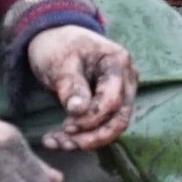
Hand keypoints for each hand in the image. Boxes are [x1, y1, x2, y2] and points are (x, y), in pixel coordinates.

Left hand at [27, 25, 136, 151]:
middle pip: (120, 118)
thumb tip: (79, 111)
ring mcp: (122, 91)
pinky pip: (103, 125)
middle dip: (93, 136)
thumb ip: (72, 86)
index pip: (113, 100)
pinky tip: (60, 140)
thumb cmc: (58, 46)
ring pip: (113, 126)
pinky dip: (84, 136)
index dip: (92, 117)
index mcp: (118, 62)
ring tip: (57, 143)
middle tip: (63, 142)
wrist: (54, 38)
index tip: (66, 125)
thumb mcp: (60, 63)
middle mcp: (127, 78)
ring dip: (87, 140)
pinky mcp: (111, 103)